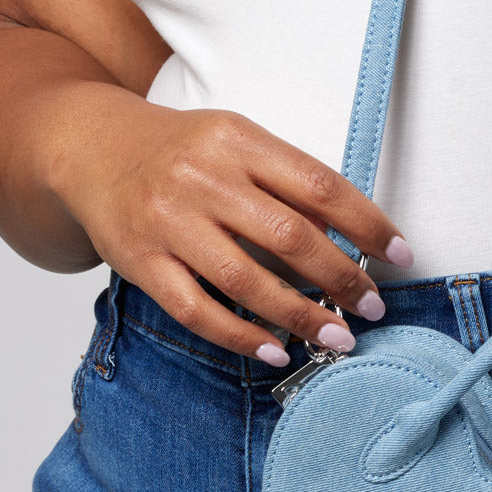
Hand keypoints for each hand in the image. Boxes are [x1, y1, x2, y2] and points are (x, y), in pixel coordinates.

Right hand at [54, 94, 412, 365]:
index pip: (320, 186)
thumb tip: (356, 239)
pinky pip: (197, 311)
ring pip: (247, 281)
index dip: (369, 225)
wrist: (89, 148)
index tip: (402, 255)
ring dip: (302, 316)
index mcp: (238, 140)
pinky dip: (242, 337)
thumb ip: (287, 181)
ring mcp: (168, 222)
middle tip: (373, 308)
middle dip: (342, 279)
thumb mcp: (236, 142)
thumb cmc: (181, 152)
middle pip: (290, 237)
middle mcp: (202, 178)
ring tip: (339, 337)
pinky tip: (276, 351)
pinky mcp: (140, 261)